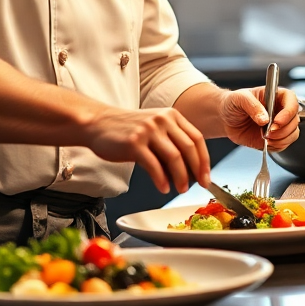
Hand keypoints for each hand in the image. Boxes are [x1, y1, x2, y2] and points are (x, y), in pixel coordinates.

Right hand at [83, 106, 211, 193]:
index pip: (197, 138)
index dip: (204, 160)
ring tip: (180, 190)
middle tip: (199, 186)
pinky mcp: (134, 143)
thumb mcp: (154, 128)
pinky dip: (161, 180)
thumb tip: (189, 171)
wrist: (97, 123)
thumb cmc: (127, 129)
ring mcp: (148, 130)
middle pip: (188, 148)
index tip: (207, 177)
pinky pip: (154, 165)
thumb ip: (171, 143)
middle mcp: (162, 120)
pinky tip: (163, 188)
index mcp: (171, 115)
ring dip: (181, 178)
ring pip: (174, 158)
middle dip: (197, 171)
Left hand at [222, 87, 299, 151]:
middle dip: (283, 129)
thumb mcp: (239, 98)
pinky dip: (276, 146)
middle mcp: (280, 110)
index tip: (277, 121)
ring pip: (293, 134)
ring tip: (265, 137)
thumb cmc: (233, 103)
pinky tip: (265, 142)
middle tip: (267, 132)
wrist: (225, 119)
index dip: (288, 112)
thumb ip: (252, 106)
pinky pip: (284, 144)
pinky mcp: (275, 138)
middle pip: (295, 120)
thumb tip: (264, 119)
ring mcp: (279, 125)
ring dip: (281, 139)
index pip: (292, 101)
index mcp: (275, 96)